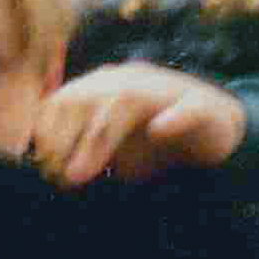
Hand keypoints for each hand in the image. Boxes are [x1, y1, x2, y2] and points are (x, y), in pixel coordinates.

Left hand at [29, 63, 244, 186]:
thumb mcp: (112, 152)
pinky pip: (187, 107)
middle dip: (65, 139)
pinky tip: (159, 131)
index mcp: (104, 87)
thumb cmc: (153, 143)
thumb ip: (84, 156)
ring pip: (127, 101)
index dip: (47, 135)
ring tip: (82, 173)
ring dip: (99, 138)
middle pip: (86, 98)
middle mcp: (131, 81)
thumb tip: (55, 175)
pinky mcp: (202, 106)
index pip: (62, 101)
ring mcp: (166, 90)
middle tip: (60, 178)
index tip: (44, 169)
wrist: (214, 132)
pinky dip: (173, 117)